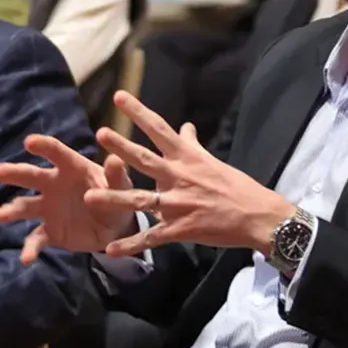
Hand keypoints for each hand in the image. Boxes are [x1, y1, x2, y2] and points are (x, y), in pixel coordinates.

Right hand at [0, 135, 139, 263]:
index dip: (43, 146)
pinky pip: (36, 239)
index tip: (29, 142)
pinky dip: (30, 248)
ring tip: (0, 216)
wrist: (116, 228)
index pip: (56, 153)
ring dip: (12, 210)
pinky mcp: (50, 231)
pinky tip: (25, 259)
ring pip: (25, 207)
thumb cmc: (117, 197)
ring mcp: (48, 208)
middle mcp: (54, 185)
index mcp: (72, 169)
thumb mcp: (122, 187)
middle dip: (12, 173)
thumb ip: (117, 176)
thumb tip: (115, 160)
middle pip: (31, 176)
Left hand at [82, 92, 296, 258]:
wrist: (258, 216)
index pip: (159, 130)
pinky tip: (110, 250)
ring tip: (89, 195)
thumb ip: (193, 145)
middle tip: (100, 135)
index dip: (139, 112)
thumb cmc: (237, 187)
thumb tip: (185, 126)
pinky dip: (131, 245)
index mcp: (187, 159)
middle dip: (122, 147)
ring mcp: (178, 204)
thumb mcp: (213, 161)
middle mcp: (179, 178)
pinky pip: (151, 238)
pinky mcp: (180, 229)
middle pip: (145, 159)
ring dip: (114, 198)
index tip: (119, 97)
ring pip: (140, 200)